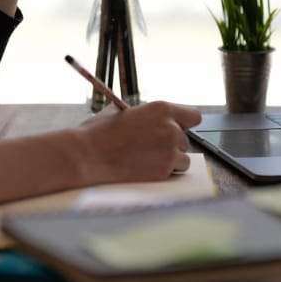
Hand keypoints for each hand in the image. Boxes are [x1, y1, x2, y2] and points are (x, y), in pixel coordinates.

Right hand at [78, 100, 203, 183]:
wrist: (87, 155)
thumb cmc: (99, 133)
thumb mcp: (121, 111)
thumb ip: (141, 113)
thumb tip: (147, 116)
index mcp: (161, 109)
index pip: (193, 116)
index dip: (184, 124)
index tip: (177, 129)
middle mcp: (171, 129)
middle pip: (186, 139)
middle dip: (171, 144)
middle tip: (150, 147)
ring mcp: (170, 151)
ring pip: (183, 158)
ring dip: (171, 160)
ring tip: (147, 159)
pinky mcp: (164, 171)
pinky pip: (174, 172)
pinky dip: (164, 172)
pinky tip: (145, 168)